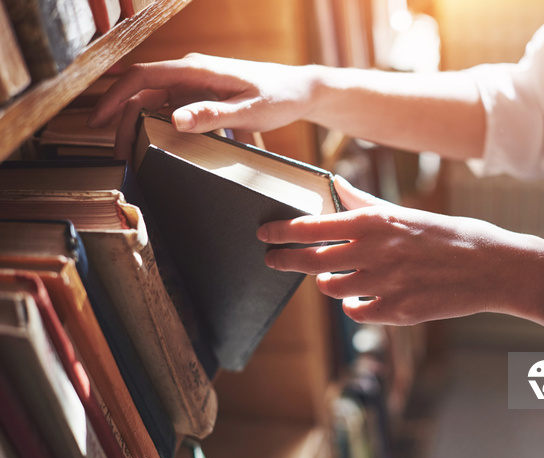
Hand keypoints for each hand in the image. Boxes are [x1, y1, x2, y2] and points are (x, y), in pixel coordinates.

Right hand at [88, 53, 316, 158]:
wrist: (299, 90)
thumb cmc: (278, 97)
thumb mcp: (248, 110)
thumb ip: (212, 115)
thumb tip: (173, 120)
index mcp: (197, 70)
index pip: (143, 77)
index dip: (116, 98)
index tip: (98, 122)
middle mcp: (191, 73)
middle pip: (143, 94)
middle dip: (123, 121)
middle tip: (117, 154)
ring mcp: (196, 84)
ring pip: (155, 103)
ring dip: (139, 126)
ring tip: (130, 155)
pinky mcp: (203, 96)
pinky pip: (172, 109)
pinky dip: (159, 126)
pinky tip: (154, 146)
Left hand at [257, 177, 543, 324]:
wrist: (491, 267)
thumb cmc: (448, 235)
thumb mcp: (404, 212)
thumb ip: (363, 202)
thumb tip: (334, 185)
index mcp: (374, 222)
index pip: (311, 227)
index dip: (281, 232)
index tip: (265, 234)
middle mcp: (373, 252)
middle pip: (310, 261)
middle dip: (284, 260)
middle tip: (272, 259)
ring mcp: (384, 285)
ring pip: (331, 288)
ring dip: (326, 282)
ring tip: (333, 276)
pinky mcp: (397, 312)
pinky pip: (356, 311)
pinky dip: (354, 304)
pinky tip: (364, 296)